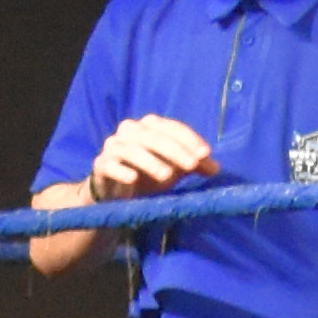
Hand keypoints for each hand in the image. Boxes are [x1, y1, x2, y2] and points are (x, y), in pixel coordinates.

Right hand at [83, 114, 221, 200]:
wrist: (116, 192)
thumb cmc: (148, 175)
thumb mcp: (174, 169)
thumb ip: (194, 165)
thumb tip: (216, 168)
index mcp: (149, 125)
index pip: (171, 127)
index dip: (189, 139)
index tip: (205, 154)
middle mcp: (130, 130)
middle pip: (153, 136)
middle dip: (175, 150)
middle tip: (191, 165)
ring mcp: (113, 146)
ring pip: (132, 149)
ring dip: (151, 161)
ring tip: (167, 176)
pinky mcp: (101, 164)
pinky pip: (110, 164)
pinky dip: (122, 170)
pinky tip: (133, 179)